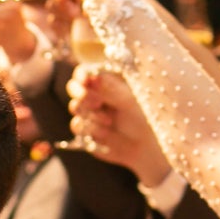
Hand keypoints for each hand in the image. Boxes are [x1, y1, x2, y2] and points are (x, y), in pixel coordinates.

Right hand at [68, 65, 172, 185]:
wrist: (146, 145)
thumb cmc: (143, 118)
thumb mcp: (129, 100)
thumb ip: (110, 88)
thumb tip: (94, 76)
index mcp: (106, 84)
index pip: (85, 73)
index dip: (82, 75)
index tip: (85, 81)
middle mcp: (94, 96)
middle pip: (73, 87)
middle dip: (82, 94)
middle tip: (98, 103)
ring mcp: (88, 114)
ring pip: (75, 106)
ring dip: (90, 114)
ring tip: (109, 120)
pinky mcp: (85, 131)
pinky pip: (77, 125)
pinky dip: (90, 128)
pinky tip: (106, 133)